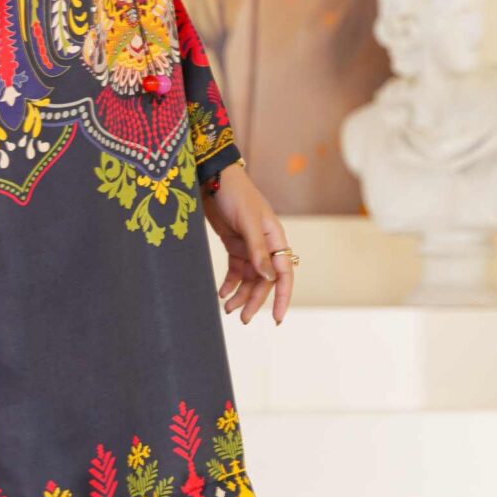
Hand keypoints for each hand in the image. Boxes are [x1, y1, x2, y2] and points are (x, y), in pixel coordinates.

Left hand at [201, 162, 296, 323]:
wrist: (213, 178)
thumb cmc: (235, 194)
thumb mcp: (247, 221)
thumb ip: (257, 249)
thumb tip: (268, 277)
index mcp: (276, 238)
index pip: (283, 274)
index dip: (281, 297)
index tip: (275, 318)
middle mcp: (266, 245)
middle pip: (264, 280)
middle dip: (254, 300)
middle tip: (241, 318)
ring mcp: (250, 246)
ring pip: (249, 279)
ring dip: (240, 295)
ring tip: (227, 308)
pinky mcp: (234, 245)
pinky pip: (235, 271)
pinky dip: (230, 284)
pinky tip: (222, 294)